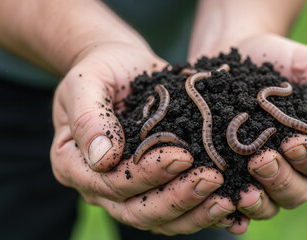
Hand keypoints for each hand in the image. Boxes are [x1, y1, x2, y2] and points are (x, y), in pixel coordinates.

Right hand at [50, 43, 235, 234]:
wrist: (123, 68)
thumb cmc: (101, 70)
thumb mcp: (86, 83)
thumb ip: (89, 118)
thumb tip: (103, 160)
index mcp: (74, 165)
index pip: (110, 183)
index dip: (146, 174)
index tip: (181, 156)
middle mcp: (101, 187)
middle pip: (137, 210)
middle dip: (177, 198)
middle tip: (212, 179)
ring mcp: (130, 191)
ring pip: (161, 218)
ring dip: (196, 212)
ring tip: (228, 199)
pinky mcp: (157, 187)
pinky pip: (179, 211)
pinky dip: (204, 212)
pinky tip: (232, 207)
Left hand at [227, 34, 306, 219]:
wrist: (232, 55)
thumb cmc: (278, 59)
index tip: (293, 142)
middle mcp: (290, 166)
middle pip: (297, 191)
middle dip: (282, 179)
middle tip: (261, 159)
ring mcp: (258, 176)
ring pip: (269, 205)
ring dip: (259, 201)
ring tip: (244, 188)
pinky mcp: (229, 176)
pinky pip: (234, 204)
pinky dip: (231, 212)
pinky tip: (223, 206)